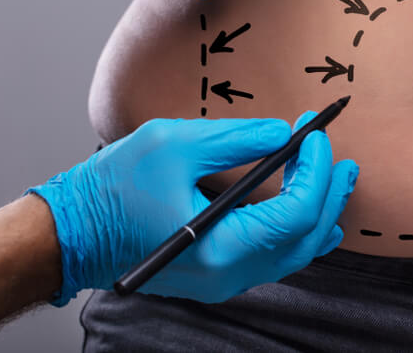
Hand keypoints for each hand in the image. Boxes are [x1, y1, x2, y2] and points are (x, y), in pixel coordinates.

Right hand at [28, 111, 356, 304]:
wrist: (68, 234)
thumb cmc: (111, 190)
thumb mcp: (175, 145)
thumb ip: (236, 139)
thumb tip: (282, 133)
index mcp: (221, 247)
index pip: (295, 213)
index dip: (315, 172)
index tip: (317, 135)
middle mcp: (228, 274)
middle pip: (304, 238)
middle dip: (330, 193)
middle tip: (343, 158)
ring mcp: (223, 279)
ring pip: (294, 253)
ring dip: (320, 213)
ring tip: (337, 179)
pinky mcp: (215, 272)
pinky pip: (273, 258)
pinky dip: (298, 232)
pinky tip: (312, 214)